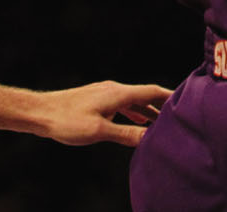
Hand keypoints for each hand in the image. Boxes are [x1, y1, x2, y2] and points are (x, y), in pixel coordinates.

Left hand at [35, 79, 170, 147]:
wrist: (41, 112)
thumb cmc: (67, 121)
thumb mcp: (98, 131)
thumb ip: (125, 134)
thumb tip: (148, 137)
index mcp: (118, 94)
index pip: (151, 91)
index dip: (169, 96)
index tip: (185, 101)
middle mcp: (115, 89)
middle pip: (144, 95)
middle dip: (161, 104)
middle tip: (177, 115)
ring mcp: (105, 93)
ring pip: (133, 100)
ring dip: (147, 110)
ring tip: (160, 122)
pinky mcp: (97, 100)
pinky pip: (123, 104)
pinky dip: (134, 112)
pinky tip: (135, 121)